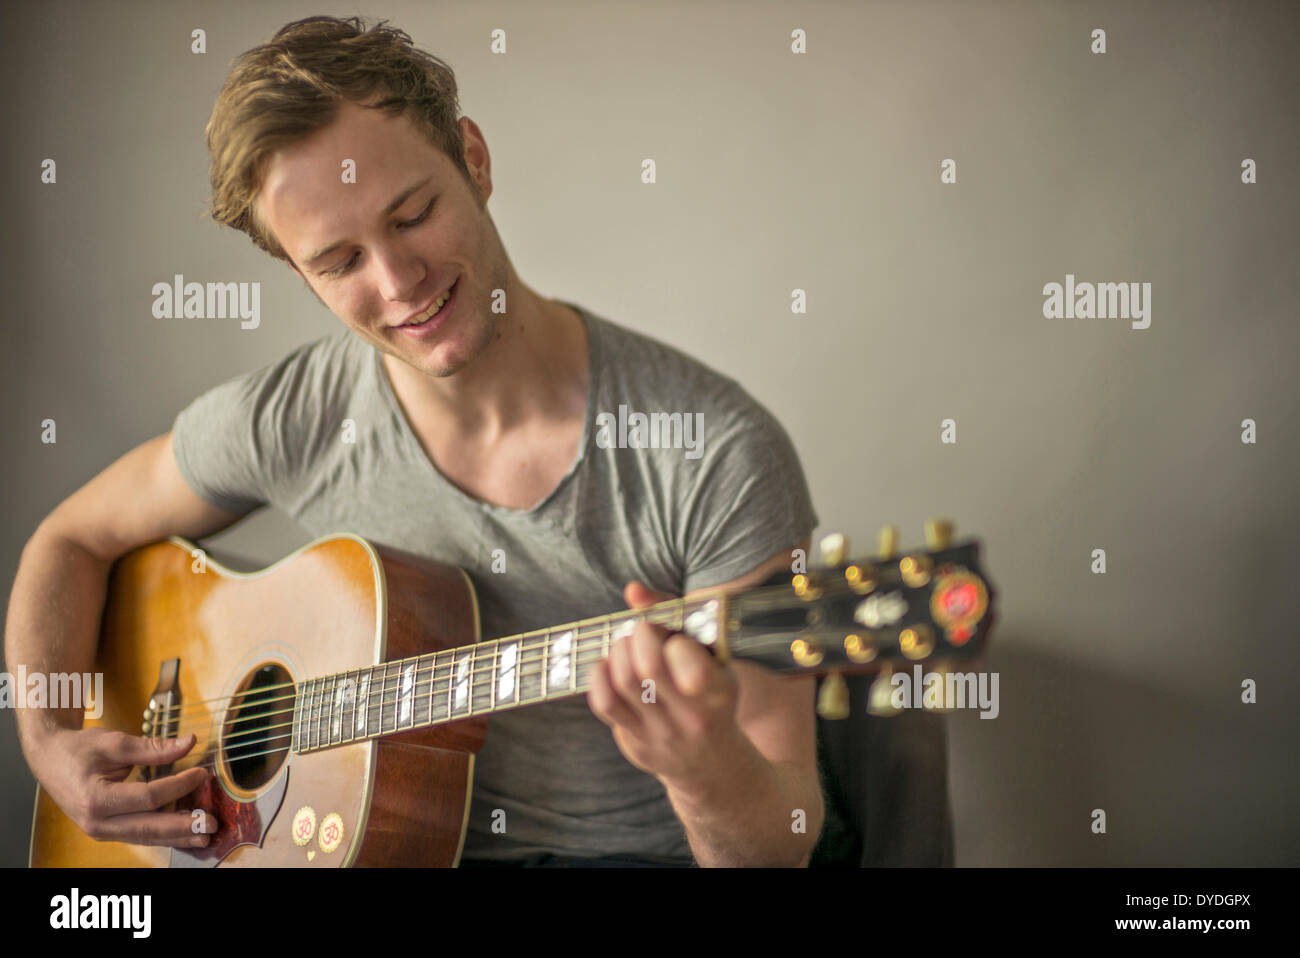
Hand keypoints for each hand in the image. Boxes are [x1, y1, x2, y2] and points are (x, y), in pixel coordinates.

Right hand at [28, 726, 219, 846]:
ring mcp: (100, 830)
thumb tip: (189, 744)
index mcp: (96, 799)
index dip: (178, 785)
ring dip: (177, 837)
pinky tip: (184, 833)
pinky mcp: (106, 830)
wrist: (49, 759)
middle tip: (212, 822)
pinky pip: (138, 835)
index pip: (148, 797)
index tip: (202, 773)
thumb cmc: (78, 749)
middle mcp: (96, 822)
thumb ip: (153, 748)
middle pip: (148, 826)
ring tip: (205, 835)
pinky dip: (162, 834)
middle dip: (183, 826)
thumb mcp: (114, 742)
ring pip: (145, 837)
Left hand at [587, 582, 744, 793]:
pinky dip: (598, 676)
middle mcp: (691, 716)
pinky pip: (604, 703)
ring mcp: (661, 732)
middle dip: (638, 636)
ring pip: (623, 681)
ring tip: (626, 645)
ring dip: (618, 651)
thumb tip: (632, 591)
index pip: (687, 660)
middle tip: (642, 631)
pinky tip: (608, 666)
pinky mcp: (636, 742)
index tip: (673, 637)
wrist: (712, 762)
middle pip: (647, 666)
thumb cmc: (709, 694)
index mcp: (718, 690)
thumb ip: (676, 617)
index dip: (672, 638)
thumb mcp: (712, 659)